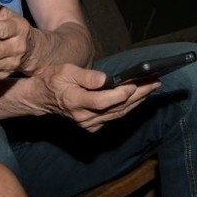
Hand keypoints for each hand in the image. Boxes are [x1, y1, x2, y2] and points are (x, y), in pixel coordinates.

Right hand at [22, 64, 159, 131]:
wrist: (42, 99)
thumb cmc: (53, 80)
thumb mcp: (66, 71)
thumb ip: (86, 76)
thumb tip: (105, 79)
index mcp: (75, 100)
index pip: (102, 101)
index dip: (119, 94)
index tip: (134, 84)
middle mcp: (83, 116)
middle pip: (116, 108)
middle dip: (138, 95)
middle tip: (154, 82)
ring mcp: (89, 123)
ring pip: (119, 114)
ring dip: (137, 102)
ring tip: (152, 88)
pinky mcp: (93, 126)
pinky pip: (114, 117)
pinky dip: (128, 107)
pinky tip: (138, 98)